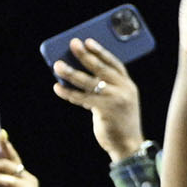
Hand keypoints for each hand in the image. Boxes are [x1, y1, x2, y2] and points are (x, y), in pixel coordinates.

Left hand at [52, 37, 147, 159]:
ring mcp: (116, 99)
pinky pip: (82, 98)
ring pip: (89, 82)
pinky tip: (57, 87)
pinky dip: (68, 92)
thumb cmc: (119, 122)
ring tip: (57, 65)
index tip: (88, 41)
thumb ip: (105, 88)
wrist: (129, 145)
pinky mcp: (106, 110)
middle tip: (72, 44)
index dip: (101, 52)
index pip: (115, 64)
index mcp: (129, 85)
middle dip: (85, 55)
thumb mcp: (119, 101)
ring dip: (71, 72)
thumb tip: (76, 76)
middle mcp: (124, 89)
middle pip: (101, 68)